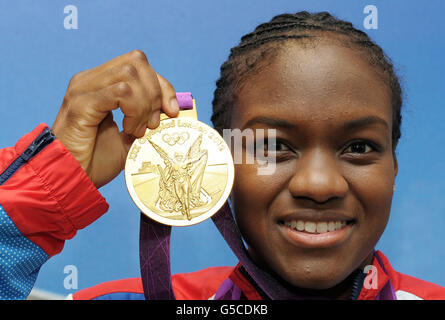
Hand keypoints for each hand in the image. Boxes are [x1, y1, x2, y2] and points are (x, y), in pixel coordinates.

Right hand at [52, 50, 178, 187]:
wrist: (72, 180)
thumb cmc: (97, 161)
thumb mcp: (131, 136)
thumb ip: (148, 118)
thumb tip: (173, 108)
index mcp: (101, 84)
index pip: (138, 64)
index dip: (161, 85)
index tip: (171, 111)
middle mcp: (90, 80)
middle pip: (136, 61)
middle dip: (155, 92)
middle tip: (152, 123)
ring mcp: (83, 89)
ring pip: (129, 74)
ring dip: (144, 103)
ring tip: (138, 129)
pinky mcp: (81, 103)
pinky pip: (120, 92)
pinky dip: (134, 110)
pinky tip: (129, 130)